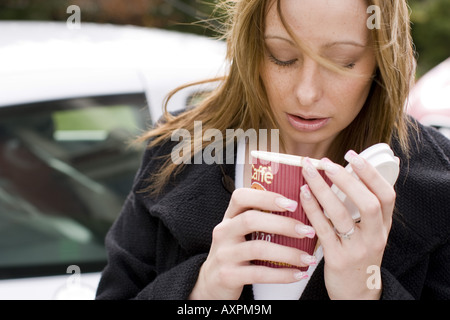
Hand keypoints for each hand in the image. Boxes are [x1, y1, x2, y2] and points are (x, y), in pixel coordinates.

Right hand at [189, 188, 317, 299]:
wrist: (211, 284)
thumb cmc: (234, 253)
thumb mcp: (239, 233)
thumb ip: (259, 220)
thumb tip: (300, 210)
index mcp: (229, 217)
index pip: (241, 197)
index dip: (266, 197)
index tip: (292, 203)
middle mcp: (223, 232)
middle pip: (252, 220)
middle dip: (284, 224)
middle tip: (308, 231)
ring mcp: (224, 254)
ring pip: (258, 248)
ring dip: (288, 253)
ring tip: (308, 258)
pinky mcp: (227, 275)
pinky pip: (259, 273)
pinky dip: (282, 274)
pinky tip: (298, 274)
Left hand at [300, 150, 395, 299]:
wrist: (356, 294)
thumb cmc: (358, 255)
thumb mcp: (370, 233)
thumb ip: (363, 207)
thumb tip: (354, 173)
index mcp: (383, 227)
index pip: (387, 196)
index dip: (371, 174)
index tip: (353, 156)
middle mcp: (374, 237)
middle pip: (367, 203)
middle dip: (346, 179)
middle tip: (327, 163)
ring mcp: (356, 249)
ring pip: (341, 215)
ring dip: (323, 190)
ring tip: (308, 172)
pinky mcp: (337, 259)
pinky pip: (323, 229)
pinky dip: (312, 209)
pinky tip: (303, 193)